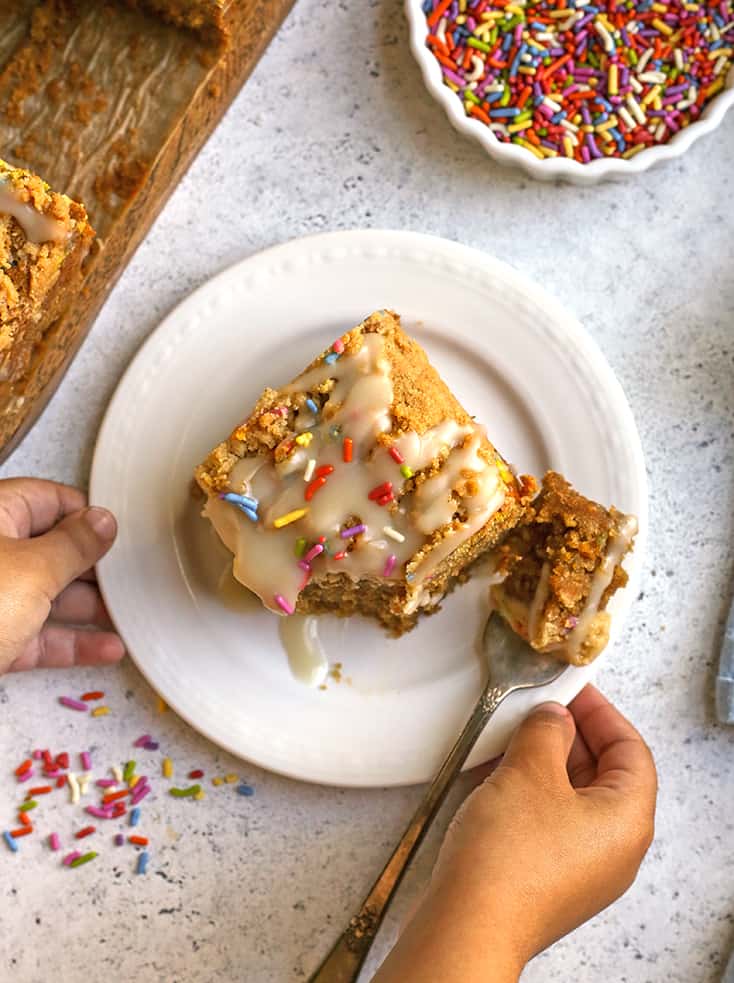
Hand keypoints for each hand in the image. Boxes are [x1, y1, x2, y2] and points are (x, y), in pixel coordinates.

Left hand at [0, 478, 124, 673]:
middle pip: (52, 550)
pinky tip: (107, 649)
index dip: (87, 516)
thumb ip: (75, 544)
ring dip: (89, 609)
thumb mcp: (33, 570)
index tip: (121, 535)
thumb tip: (102, 520)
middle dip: (93, 569)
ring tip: (127, 619)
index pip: (49, 500)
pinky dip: (71, 642)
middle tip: (131, 580)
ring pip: (47, 595)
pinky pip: (38, 634)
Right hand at [375, 685, 656, 982]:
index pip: (631, 750)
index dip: (601, 713)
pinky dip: (530, 790)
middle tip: (538, 708)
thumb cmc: (509, 856)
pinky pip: (549, 820)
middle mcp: (613, 848)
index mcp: (627, 820)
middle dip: (570, 735)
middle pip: (604, 773)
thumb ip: (547, 731)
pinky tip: (497, 771)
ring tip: (512, 735)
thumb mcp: (530, 771)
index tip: (572, 690)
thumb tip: (554, 717)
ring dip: (545, 761)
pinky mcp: (548, 878)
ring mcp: (582, 867)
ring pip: (572, 796)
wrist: (469, 922)